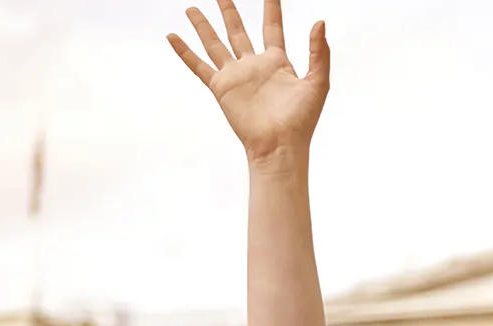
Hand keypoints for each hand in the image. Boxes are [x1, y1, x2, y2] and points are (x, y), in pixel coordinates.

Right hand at [169, 0, 329, 165]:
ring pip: (215, 43)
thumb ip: (319, 53)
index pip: (272, 28)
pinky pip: (198, 66)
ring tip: (192, 9)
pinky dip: (184, 52)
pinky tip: (172, 36)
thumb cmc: (302, 120)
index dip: (271, 8)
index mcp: (277, 63)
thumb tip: (320, 22)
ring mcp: (236, 76)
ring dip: (203, 26)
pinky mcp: (221, 88)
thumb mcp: (317, 83)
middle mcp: (254, 66)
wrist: (280, 145)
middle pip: (238, 31)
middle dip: (229, 11)